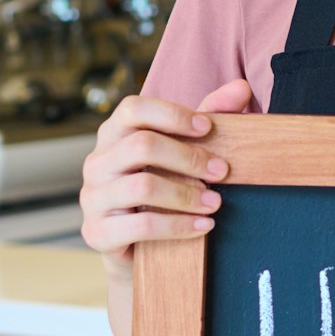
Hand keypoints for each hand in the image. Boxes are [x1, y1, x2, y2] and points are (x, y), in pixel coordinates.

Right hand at [79, 79, 251, 278]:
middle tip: (222, 172)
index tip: (208, 128)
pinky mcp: (97, 233)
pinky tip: (203, 226)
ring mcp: (93, 198)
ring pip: (142, 187)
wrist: (138, 247)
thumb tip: (242, 88)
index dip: (172, 115)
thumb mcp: (184, 149)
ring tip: (215, 203)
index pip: (134, 108)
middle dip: (189, 158)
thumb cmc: (163, 187)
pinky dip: (178, 226)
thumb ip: (210, 116)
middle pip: (141, 146)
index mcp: (113, 134)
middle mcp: (97, 162)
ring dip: (186, 195)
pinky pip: (141, 226)